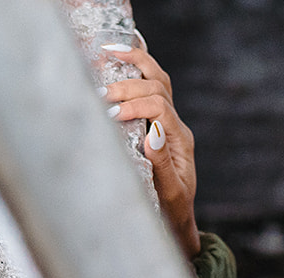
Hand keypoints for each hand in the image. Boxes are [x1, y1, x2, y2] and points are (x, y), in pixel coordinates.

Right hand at [100, 39, 199, 257]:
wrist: (177, 220)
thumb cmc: (171, 211)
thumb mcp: (169, 194)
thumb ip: (161, 165)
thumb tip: (152, 134)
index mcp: (180, 141)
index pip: (160, 108)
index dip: (135, 106)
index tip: (111, 117)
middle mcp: (176, 127)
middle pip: (159, 86)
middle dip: (129, 85)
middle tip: (102, 96)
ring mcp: (169, 123)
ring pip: (158, 80)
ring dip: (135, 63)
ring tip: (108, 51)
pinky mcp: (158, 123)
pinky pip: (151, 87)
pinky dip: (136, 69)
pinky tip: (118, 56)